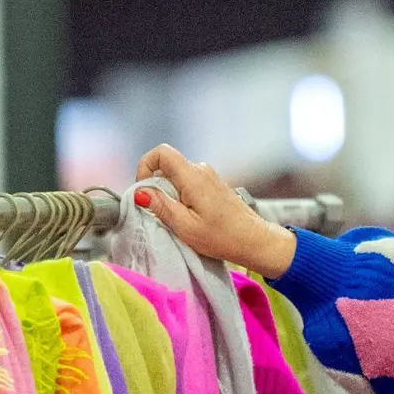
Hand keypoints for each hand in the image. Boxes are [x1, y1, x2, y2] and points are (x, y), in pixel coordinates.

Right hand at [132, 144, 297, 278]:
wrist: (254, 240)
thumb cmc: (222, 237)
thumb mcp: (185, 226)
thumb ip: (160, 206)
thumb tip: (139, 191)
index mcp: (193, 176)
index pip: (161, 152)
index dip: (145, 166)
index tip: (144, 190)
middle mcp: (201, 170)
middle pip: (167, 165)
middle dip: (156, 186)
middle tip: (159, 212)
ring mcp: (209, 176)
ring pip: (176, 176)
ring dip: (169, 194)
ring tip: (177, 218)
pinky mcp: (213, 185)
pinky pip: (188, 183)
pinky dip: (181, 196)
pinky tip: (189, 216)